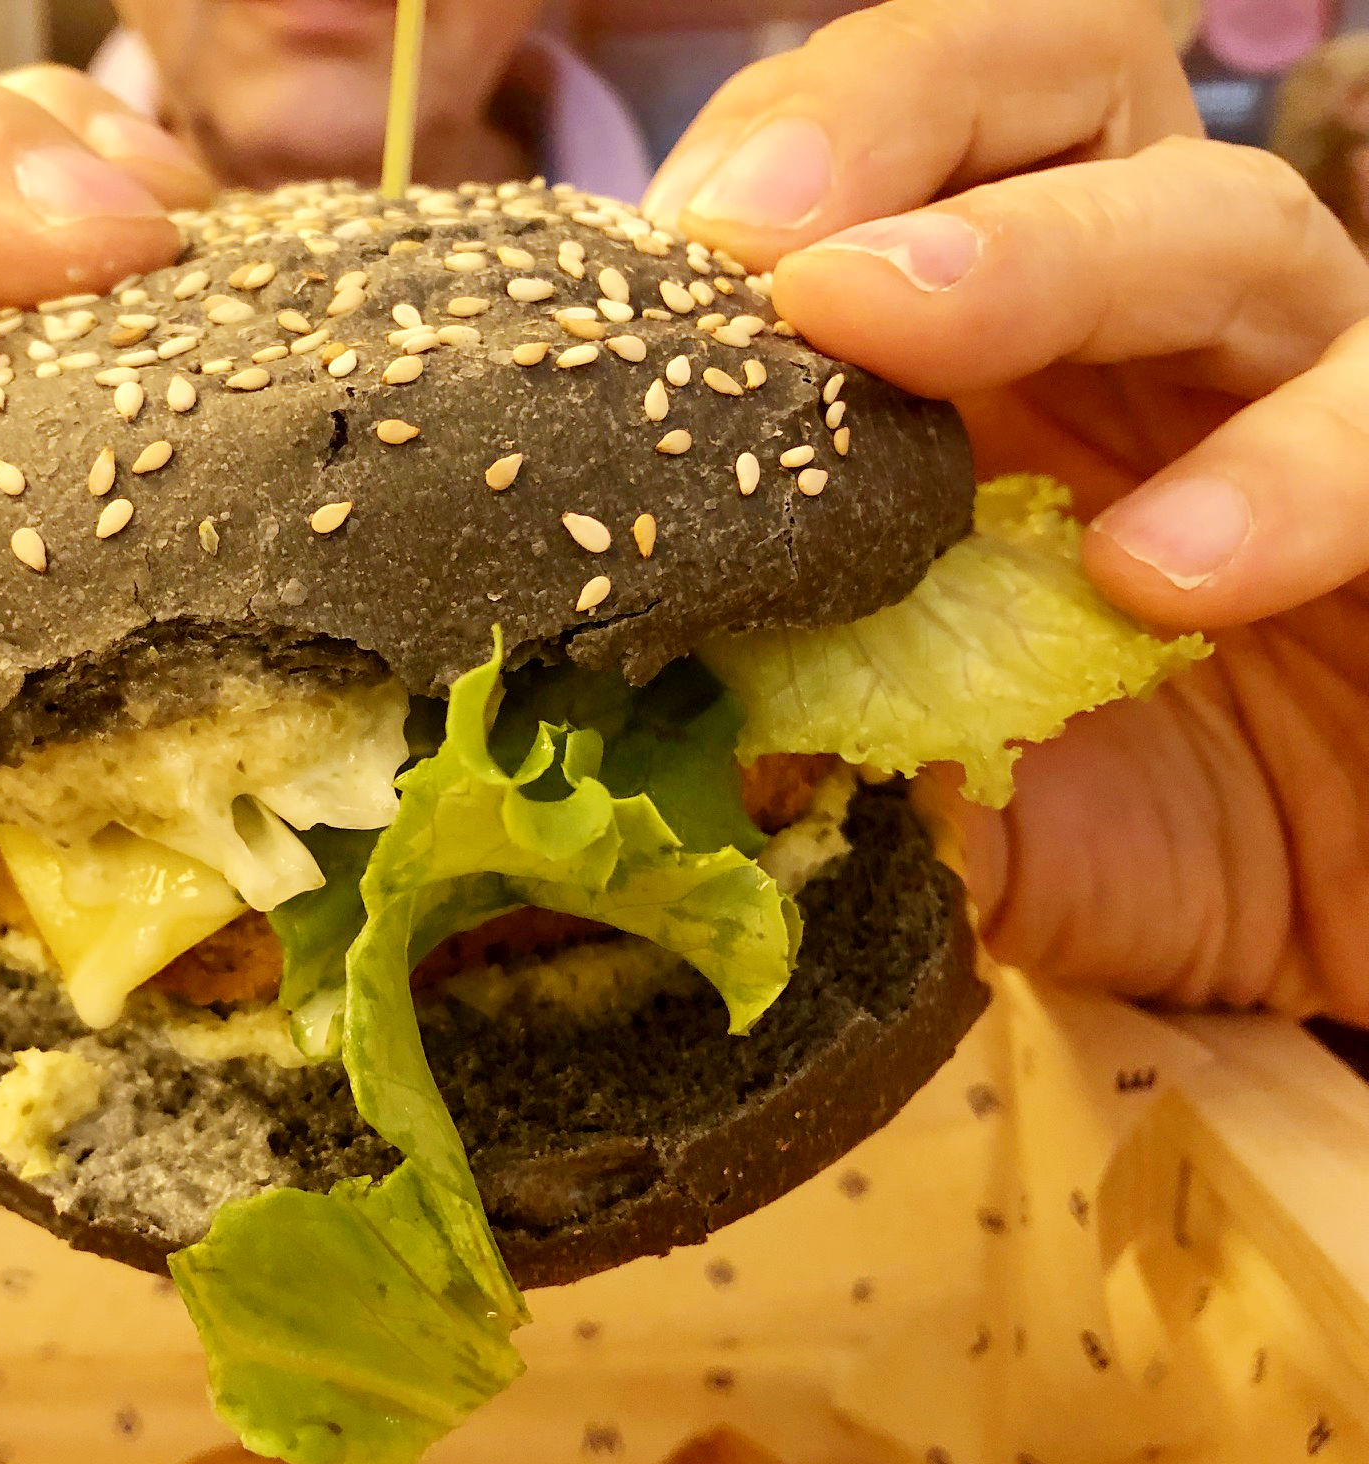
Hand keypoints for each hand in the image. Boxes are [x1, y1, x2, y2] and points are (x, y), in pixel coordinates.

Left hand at [644, 0, 1368, 1022]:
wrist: (1319, 920)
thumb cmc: (1100, 814)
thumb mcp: (907, 775)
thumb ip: (789, 732)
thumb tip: (620, 741)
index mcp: (984, 345)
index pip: (887, 150)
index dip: (779, 159)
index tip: (665, 254)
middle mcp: (1140, 317)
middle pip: (1050, 88)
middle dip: (886, 126)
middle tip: (758, 244)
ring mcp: (1291, 381)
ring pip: (1216, 218)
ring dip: (1044, 258)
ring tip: (888, 332)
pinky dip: (1288, 470)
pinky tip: (1159, 569)